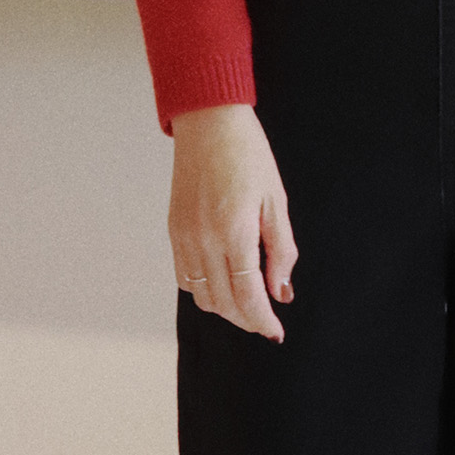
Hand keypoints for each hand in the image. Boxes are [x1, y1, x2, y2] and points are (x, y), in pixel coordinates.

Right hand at [169, 103, 296, 341]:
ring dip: (225, 309)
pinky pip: (185, 277)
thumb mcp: (276, 202)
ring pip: (202, 296)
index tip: (276, 332)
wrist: (209, 122)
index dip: (263, 320)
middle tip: (265, 321)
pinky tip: (223, 284)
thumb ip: (281, 251)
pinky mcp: (173, 230)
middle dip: (247, 319)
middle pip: (224, 303)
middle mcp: (203, 239)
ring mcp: (184, 236)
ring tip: (247, 305)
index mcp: (234, 232)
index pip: (248, 296)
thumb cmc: (248, 156)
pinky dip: (204, 291)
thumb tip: (281, 292)